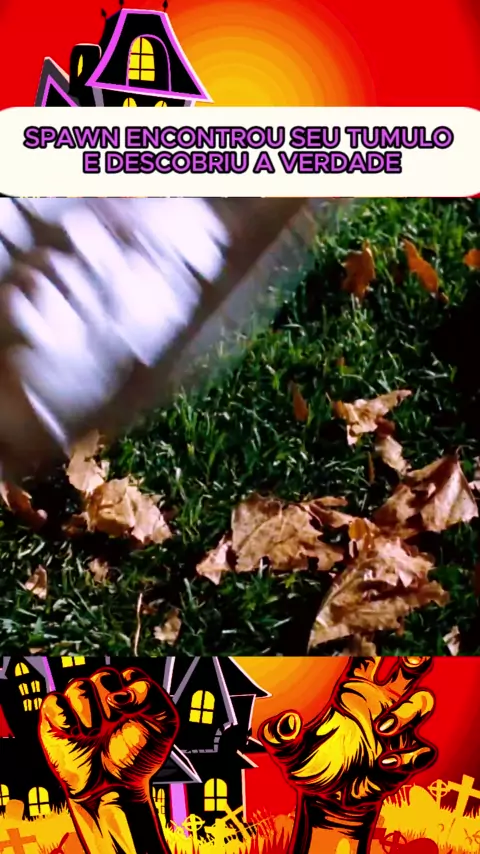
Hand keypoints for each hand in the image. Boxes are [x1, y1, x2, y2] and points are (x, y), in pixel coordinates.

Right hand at [39, 667, 178, 804]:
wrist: (114, 790)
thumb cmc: (137, 758)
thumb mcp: (163, 724)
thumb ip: (151, 695)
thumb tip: (117, 694)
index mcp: (129, 692)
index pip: (129, 675)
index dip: (132, 693)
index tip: (134, 714)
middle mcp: (103, 695)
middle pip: (103, 676)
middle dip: (110, 703)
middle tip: (113, 727)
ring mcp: (79, 707)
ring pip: (78, 685)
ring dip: (88, 711)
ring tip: (95, 734)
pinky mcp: (56, 721)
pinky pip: (53, 701)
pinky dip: (63, 715)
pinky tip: (74, 732)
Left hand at [260, 657, 435, 831]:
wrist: (328, 802)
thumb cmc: (310, 765)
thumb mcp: (288, 751)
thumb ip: (279, 735)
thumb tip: (286, 721)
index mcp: (353, 692)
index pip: (370, 658)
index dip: (375, 647)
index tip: (374, 644)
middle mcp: (380, 704)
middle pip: (409, 670)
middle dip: (415, 661)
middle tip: (412, 659)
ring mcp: (397, 731)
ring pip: (421, 702)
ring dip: (406, 712)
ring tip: (382, 730)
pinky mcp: (406, 759)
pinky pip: (422, 749)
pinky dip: (408, 755)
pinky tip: (384, 763)